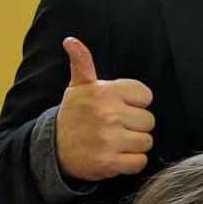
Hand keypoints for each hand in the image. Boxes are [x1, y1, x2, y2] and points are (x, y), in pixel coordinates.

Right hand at [54, 37, 154, 180]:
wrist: (53, 149)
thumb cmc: (74, 115)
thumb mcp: (78, 86)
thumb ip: (82, 63)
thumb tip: (71, 41)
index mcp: (104, 92)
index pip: (146, 95)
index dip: (136, 102)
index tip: (120, 106)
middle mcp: (108, 114)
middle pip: (149, 120)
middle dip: (136, 125)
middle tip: (116, 126)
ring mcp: (109, 139)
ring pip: (146, 141)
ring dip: (134, 144)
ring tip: (115, 140)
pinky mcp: (109, 162)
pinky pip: (140, 162)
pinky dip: (131, 162)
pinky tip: (116, 155)